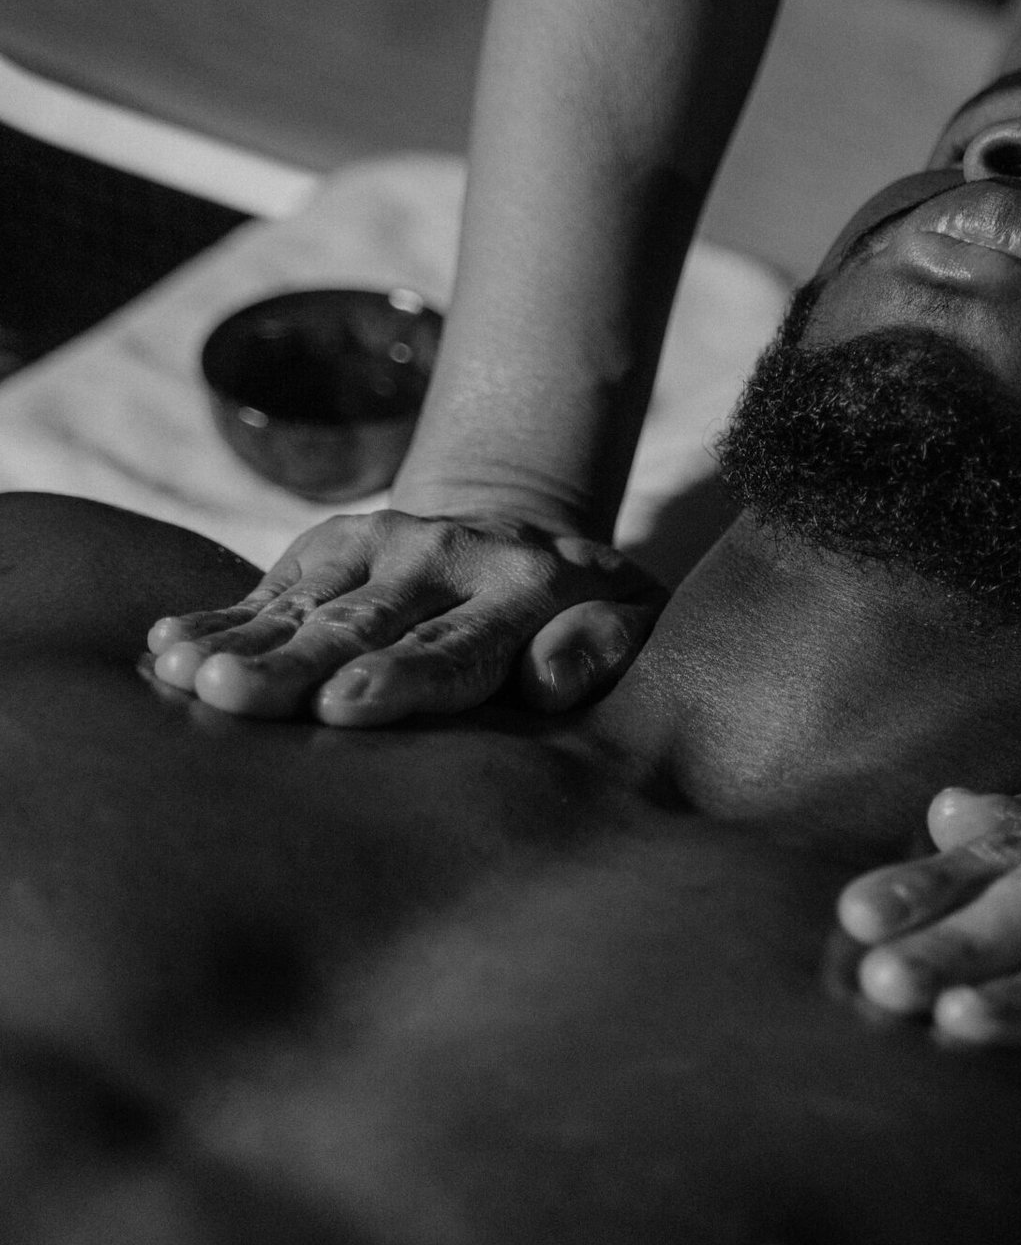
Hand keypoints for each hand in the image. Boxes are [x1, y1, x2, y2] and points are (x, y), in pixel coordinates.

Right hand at [145, 510, 664, 723]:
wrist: (526, 537)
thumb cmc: (588, 619)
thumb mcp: (632, 621)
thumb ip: (603, 647)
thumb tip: (549, 681)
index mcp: (523, 588)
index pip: (455, 647)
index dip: (399, 678)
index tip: (346, 708)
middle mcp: (444, 559)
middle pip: (362, 628)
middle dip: (294, 665)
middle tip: (237, 698)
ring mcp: (380, 546)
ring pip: (303, 606)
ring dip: (237, 641)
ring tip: (181, 672)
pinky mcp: (330, 547)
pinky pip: (268, 590)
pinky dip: (216, 618)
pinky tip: (163, 648)